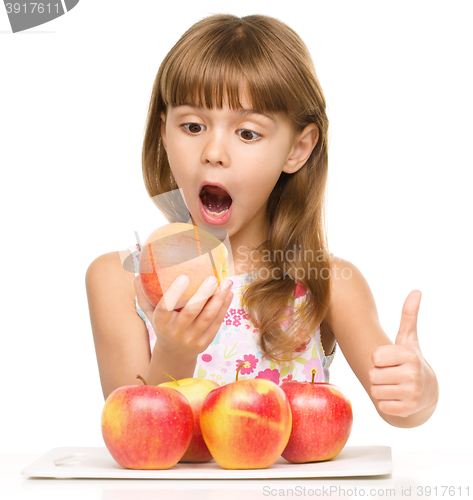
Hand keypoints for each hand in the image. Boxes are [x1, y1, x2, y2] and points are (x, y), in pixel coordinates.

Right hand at [134, 275, 233, 360]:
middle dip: (203, 294)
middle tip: (212, 277)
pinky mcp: (206, 342)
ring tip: (226, 283)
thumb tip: (138, 273)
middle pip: (191, 312)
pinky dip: (224, 308)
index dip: (175, 293)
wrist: (174, 354)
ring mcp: (192, 339)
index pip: (165, 308)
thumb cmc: (162, 325)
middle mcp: (176, 332)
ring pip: (208, 318)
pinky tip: (229, 294)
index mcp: (161, 323)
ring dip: (218, 299)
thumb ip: (143, 294)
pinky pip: (216, 323)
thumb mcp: (150, 313)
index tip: (184, 276)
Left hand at [369, 290, 436, 417]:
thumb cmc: (409, 360)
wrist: (427, 391)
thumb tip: (416, 291)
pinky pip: (381, 406)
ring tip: (393, 385)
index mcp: (408, 355)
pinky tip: (396, 397)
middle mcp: (412, 374)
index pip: (374, 357)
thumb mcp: (408, 338)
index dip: (378, 359)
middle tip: (391, 374)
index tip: (389, 359)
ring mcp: (412, 393)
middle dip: (377, 375)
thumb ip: (408, 315)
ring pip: (375, 390)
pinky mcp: (408, 409)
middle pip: (372, 374)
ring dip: (380, 389)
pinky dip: (385, 403)